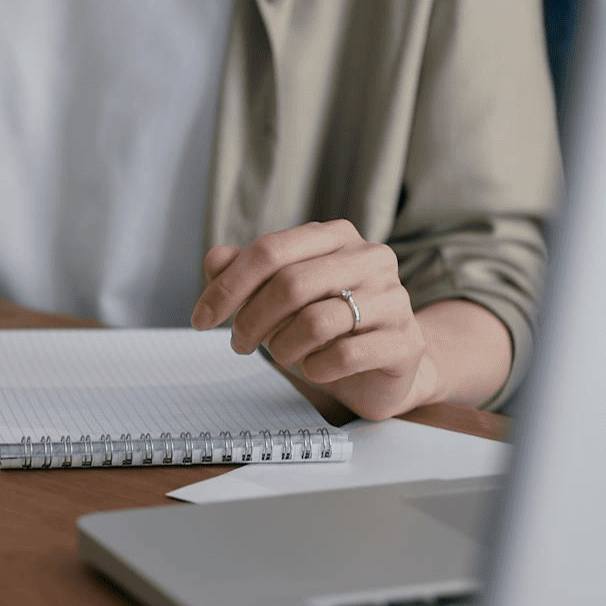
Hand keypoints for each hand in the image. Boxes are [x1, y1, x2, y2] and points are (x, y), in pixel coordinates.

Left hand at [189, 220, 438, 420]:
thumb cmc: (325, 326)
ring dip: (283, 347)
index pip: (270, 251)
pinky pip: (344, 356)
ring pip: (315, 322)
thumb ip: (246, 274)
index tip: (200, 319)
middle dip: (251, 321)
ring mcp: (393, 298)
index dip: (227, 287)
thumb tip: (215, 259)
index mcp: (336, 237)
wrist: (383, 367)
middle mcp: (370, 258)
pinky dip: (316, 368)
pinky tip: (315, 368)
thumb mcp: (279, 297)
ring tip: (284, 355)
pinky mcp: (405, 341)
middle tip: (239, 344)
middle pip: (290, 284)